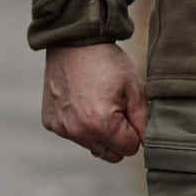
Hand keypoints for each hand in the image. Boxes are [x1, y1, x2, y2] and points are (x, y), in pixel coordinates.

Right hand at [41, 41, 147, 162]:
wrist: (73, 41)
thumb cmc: (106, 61)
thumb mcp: (134, 87)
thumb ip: (143, 121)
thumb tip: (145, 143)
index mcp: (102, 124)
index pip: (130, 149)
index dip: (134, 132)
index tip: (128, 111)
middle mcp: (79, 131)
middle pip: (111, 154)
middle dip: (117, 138)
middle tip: (114, 109)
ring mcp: (62, 128)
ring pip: (92, 146)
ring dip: (98, 132)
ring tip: (96, 102)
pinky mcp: (51, 122)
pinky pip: (73, 134)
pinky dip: (79, 124)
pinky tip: (80, 101)